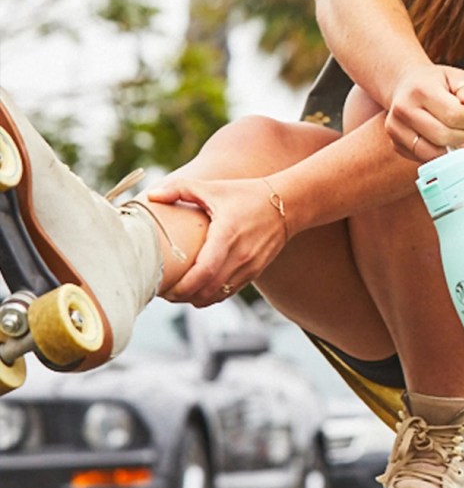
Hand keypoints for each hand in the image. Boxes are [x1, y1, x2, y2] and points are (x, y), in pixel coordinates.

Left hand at [146, 176, 288, 306]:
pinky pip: (229, 292)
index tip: (164, 287)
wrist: (288, 205)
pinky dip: (211, 296)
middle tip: (163, 292)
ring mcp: (250, 267)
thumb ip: (180, 189)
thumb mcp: (213, 188)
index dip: (183, 286)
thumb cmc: (246, 194)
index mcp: (227, 235)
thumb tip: (151, 196)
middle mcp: (241, 256)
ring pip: (218, 295)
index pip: (204, 272)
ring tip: (177, 294)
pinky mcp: (254, 272)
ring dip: (196, 299)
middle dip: (183, 296)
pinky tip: (197, 290)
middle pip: (208, 290)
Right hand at [385, 65, 463, 161]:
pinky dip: (438, 156)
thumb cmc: (434, 83)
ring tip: (457, 139)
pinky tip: (442, 143)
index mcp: (420, 89)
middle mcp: (403, 109)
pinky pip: (423, 159)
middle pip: (442, 136)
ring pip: (432, 153)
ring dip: (451, 150)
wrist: (403, 86)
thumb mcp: (453, 77)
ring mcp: (396, 129)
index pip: (453, 115)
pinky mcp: (395, 144)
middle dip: (462, 137)